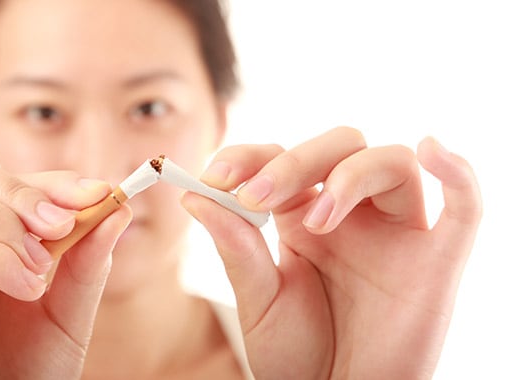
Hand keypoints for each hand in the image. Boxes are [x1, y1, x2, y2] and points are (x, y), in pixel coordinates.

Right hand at [0, 155, 131, 378]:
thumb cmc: (32, 368)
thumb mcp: (72, 307)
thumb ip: (89, 259)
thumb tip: (117, 208)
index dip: (49, 180)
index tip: (97, 193)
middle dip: (18, 189)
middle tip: (62, 223)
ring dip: (3, 221)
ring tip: (41, 265)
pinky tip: (29, 287)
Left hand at [182, 127, 481, 378]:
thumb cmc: (298, 356)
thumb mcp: (259, 300)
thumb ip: (236, 246)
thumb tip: (193, 196)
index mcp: (303, 216)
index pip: (283, 159)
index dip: (251, 156)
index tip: (214, 176)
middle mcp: (352, 214)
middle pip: (339, 146)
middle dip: (295, 161)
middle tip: (257, 197)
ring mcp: (396, 232)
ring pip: (390, 162)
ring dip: (349, 175)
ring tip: (315, 220)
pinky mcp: (437, 259)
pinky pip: (464, 206)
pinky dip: (458, 173)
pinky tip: (432, 149)